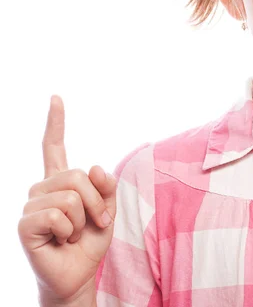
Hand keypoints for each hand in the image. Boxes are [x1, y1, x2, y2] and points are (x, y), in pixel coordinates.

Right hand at [17, 95, 117, 303]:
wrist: (79, 274)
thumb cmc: (91, 241)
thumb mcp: (107, 209)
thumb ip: (105, 186)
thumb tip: (93, 167)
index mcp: (61, 182)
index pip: (53, 147)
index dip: (55, 122)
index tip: (56, 98)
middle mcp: (43, 188)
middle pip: (77, 175)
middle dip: (96, 201)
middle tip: (95, 222)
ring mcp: (31, 205)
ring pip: (70, 196)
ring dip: (84, 219)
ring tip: (75, 234)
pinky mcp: (25, 224)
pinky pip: (58, 215)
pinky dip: (70, 230)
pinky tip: (62, 240)